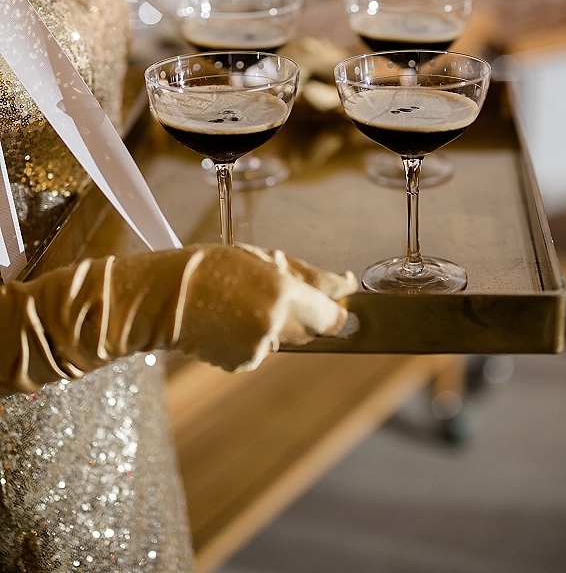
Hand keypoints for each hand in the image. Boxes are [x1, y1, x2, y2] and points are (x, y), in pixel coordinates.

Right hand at [0, 244, 356, 391]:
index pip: (333, 317)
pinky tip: (226, 320)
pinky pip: (261, 349)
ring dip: (273, 323)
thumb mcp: (263, 257)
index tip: (341, 305)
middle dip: (303, 312)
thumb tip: (347, 285)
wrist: (162, 298)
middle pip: (312, 329)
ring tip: (238, 301)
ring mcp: (257, 349)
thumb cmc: (212, 266)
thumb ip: (310, 275)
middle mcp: (275, 326)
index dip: (338, 313)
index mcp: (283, 294)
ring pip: (285, 338)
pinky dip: (251, 336)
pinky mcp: (241, 364)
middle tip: (270, 290)